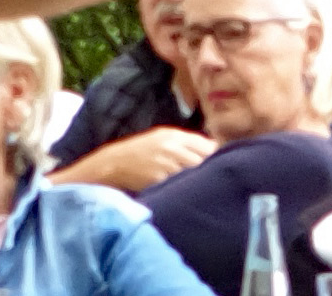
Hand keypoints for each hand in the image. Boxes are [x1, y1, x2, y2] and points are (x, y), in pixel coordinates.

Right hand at [61, 126, 215, 192]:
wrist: (110, 165)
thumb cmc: (139, 153)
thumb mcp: (160, 139)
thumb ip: (186, 144)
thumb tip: (215, 150)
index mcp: (173, 135)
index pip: (208, 146)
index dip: (217, 158)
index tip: (221, 167)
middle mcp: (170, 146)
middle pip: (205, 161)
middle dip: (211, 172)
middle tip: (215, 182)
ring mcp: (164, 164)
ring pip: (194, 174)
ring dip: (199, 183)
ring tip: (202, 191)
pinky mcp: (158, 180)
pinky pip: (180, 187)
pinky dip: (185, 192)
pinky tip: (185, 196)